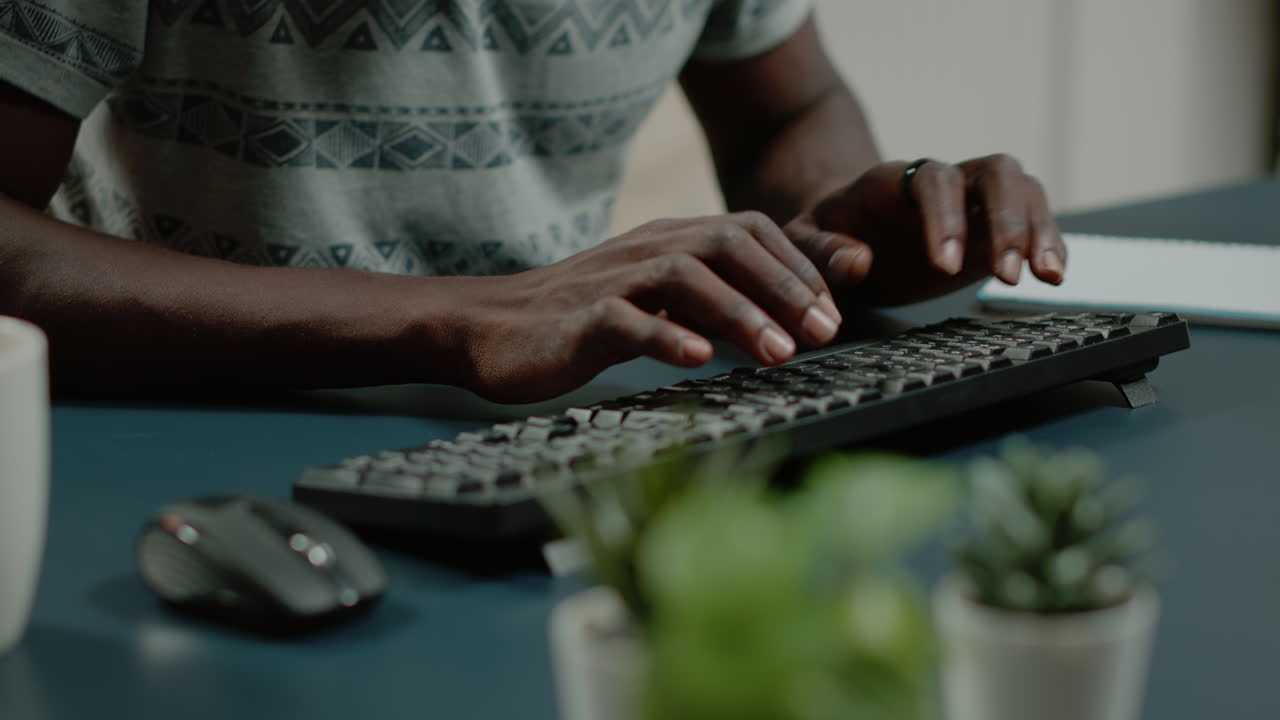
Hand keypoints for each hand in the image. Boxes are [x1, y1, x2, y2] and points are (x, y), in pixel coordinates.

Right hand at [452, 212, 844, 402]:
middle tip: (823, 332)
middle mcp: (645, 249)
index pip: (746, 230)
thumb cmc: (577, 321)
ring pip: (685, 277)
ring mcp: (611, 282)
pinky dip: (667, 336)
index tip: (831, 311)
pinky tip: (699, 358)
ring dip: (740, 312)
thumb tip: (775, 326)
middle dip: (782, 286)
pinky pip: (627, 321)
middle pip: (726, 243)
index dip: (795, 267)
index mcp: (666, 240)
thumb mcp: (650, 301)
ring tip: (779, 352)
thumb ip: (704, 302)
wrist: (486, 327)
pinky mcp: (579, 320)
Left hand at [785, 154, 1066, 305]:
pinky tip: (1053, 274)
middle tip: (1006, 276)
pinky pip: (1033, 220)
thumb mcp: (803, 244)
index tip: (945, 266)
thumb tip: (859, 262)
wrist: (842, 237)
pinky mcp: (992, 227)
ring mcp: (973, 201)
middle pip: (994, 173)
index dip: (946, 218)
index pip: (933, 181)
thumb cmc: (822, 237)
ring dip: (1039, 230)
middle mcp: (942, 181)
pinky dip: (1048, 243)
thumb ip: (822, 250)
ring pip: (1023, 190)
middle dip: (1008, 221)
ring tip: (1047, 276)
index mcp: (894, 180)